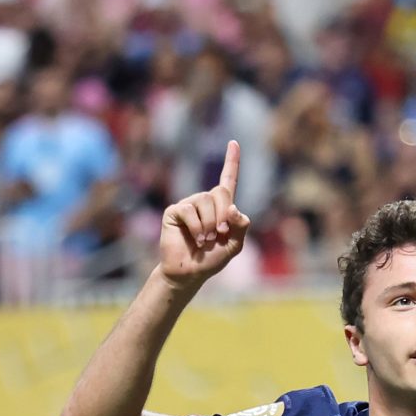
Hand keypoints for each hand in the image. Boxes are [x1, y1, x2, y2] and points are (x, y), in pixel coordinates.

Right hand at [157, 142, 248, 291]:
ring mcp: (189, 205)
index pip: (228, 180)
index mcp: (221, 207)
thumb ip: (240, 228)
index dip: (231, 161)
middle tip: (220, 234)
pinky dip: (196, 227)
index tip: (234, 142)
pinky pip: (190, 211)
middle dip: (224, 214)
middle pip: (221, 193)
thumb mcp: (233, 246)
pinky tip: (196, 239)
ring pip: (206, 201)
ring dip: (210, 224)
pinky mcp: (175, 212)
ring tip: (205, 241)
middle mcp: (205, 201)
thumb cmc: (211, 260)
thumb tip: (233, 208)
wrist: (188, 273)